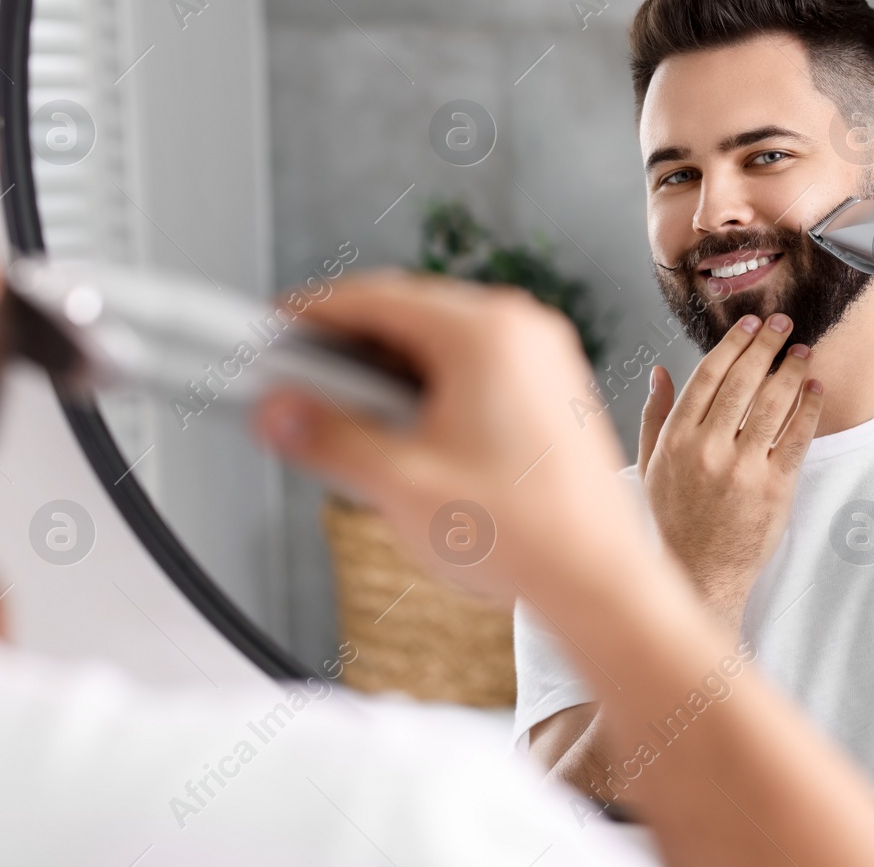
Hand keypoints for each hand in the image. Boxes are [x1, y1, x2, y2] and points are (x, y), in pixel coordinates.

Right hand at [252, 271, 639, 606]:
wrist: (598, 578)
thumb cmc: (521, 533)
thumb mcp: (399, 484)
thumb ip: (327, 439)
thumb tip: (275, 410)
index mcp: (485, 333)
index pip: (377, 297)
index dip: (314, 313)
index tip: (275, 328)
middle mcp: (522, 328)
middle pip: (411, 312)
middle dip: (351, 346)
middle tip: (299, 378)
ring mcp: (545, 354)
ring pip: (443, 339)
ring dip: (391, 368)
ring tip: (347, 414)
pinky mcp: (553, 386)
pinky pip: (478, 363)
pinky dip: (433, 383)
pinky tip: (406, 429)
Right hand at [638, 313, 824, 628]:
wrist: (701, 573)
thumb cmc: (675, 520)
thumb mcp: (651, 466)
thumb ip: (655, 416)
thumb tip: (658, 371)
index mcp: (676, 439)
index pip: (707, 376)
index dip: (731, 344)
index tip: (749, 323)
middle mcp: (707, 449)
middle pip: (742, 381)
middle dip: (765, 344)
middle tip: (783, 322)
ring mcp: (742, 468)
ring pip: (772, 404)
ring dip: (791, 370)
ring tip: (803, 351)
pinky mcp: (774, 488)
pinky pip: (796, 437)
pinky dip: (808, 408)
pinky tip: (815, 389)